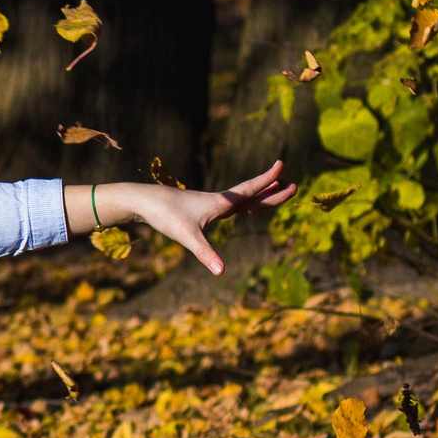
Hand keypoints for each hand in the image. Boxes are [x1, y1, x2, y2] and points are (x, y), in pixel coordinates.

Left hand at [67, 160, 296, 274]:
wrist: (144, 202)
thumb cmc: (165, 215)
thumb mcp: (187, 236)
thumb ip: (205, 253)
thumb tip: (221, 271)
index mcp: (220, 203)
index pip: (249, 189)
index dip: (267, 180)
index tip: (282, 166)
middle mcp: (218, 201)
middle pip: (252, 195)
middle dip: (272, 192)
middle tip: (293, 185)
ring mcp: (210, 204)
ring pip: (242, 199)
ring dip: (260, 195)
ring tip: (275, 188)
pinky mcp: (201, 209)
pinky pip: (230, 205)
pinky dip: (243, 203)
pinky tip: (242, 206)